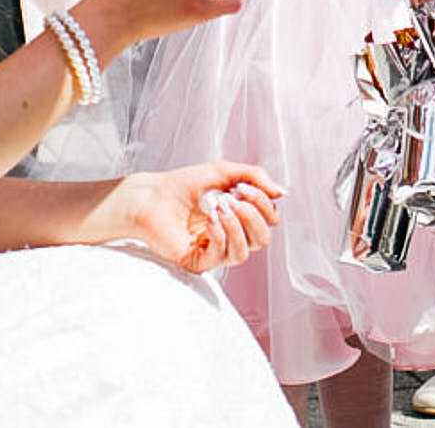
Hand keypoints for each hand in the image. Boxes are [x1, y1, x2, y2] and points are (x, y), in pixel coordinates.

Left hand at [117, 164, 282, 275]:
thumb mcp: (224, 172)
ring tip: (219, 208)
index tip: (242, 188)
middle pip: (264, 238)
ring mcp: (216, 251)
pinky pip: (223, 257)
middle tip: (234, 199)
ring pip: (246, 252)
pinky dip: (221, 235)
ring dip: (237, 226)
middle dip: (254, 216)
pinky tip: (209, 220)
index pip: (269, 219)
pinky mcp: (199, 262)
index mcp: (240, 216)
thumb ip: (255, 177)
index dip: (263, 203)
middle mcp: (231, 236)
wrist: (151, 196)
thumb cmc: (184, 184)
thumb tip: (282, 193)